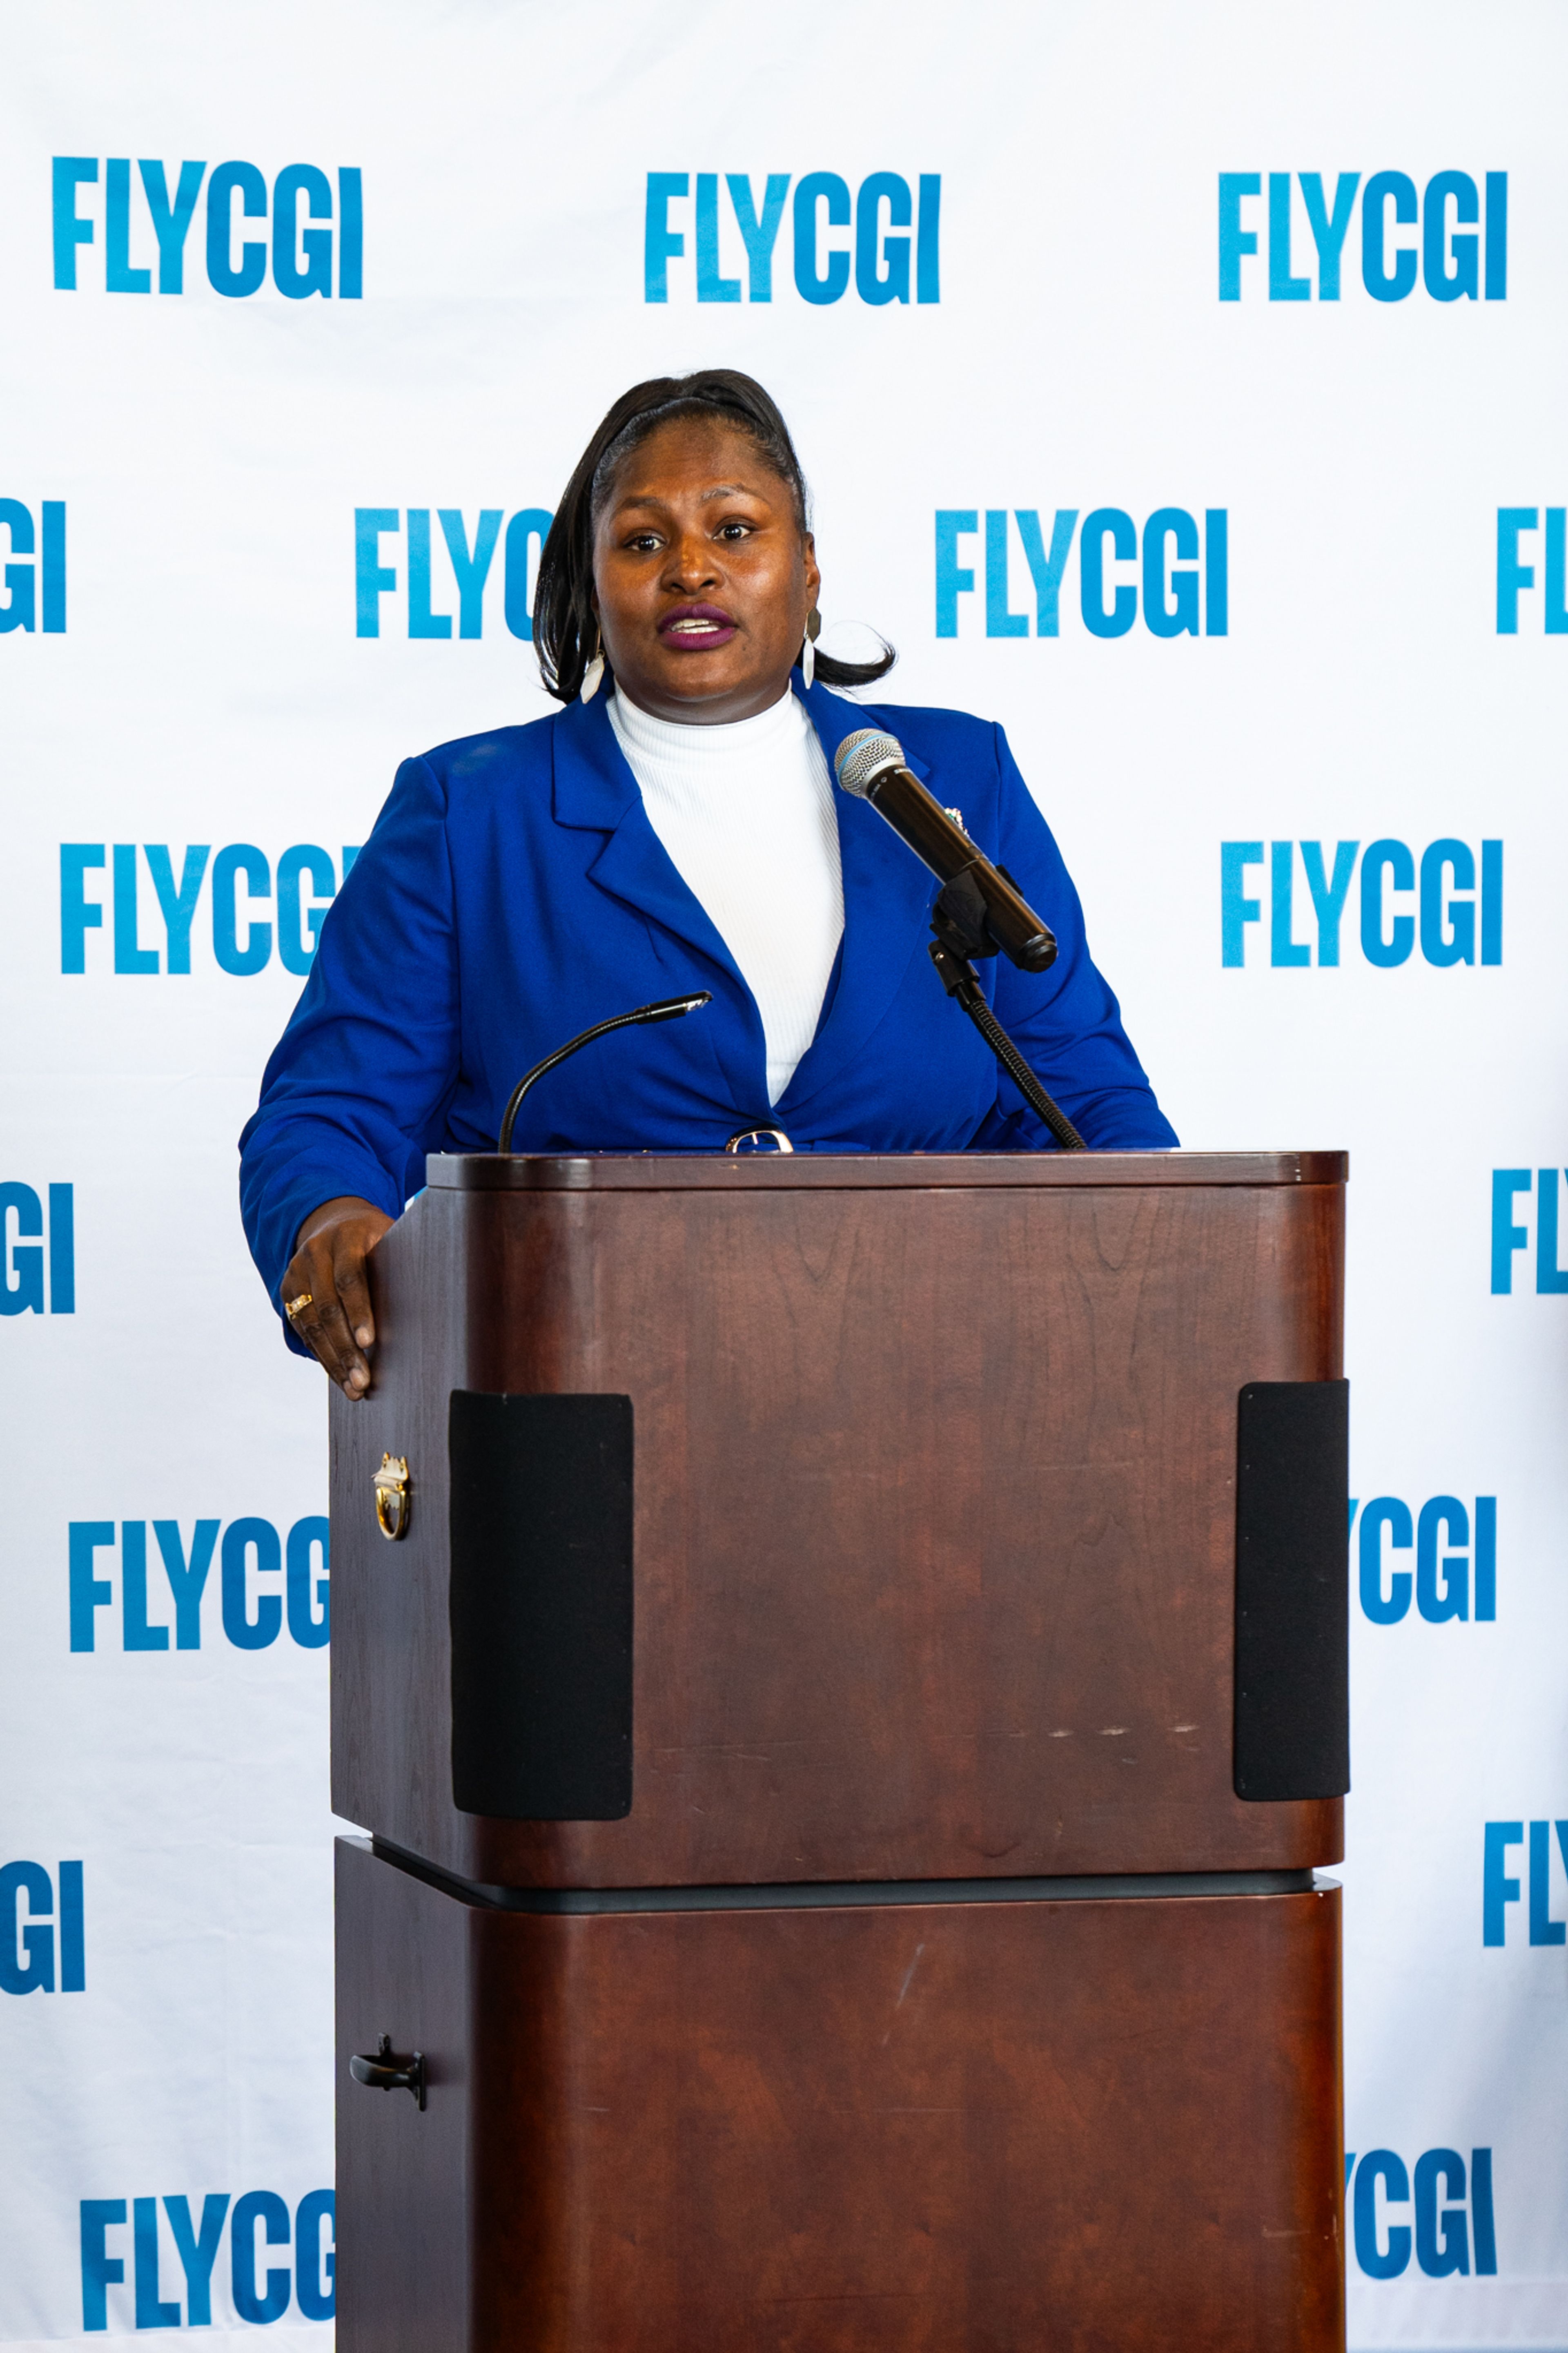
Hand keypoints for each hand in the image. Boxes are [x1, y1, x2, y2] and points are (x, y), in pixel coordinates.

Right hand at [281, 1196, 394, 1398]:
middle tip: (363, 1380)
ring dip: (333, 1360)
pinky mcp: (288, 1292)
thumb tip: (432, 1304)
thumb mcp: (390, 1239)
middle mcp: (315, 1253)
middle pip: (328, 1307)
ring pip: (312, 1324)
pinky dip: (322, 1355)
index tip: (369, 1342)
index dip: (358, 1311)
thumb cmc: (375, 1238)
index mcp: (345, 1237)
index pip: (349, 1277)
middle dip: (346, 1348)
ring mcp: (297, 1273)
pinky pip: (303, 1330)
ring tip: (353, 1388)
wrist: (334, 1222)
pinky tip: (339, 1376)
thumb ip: (401, 1264)